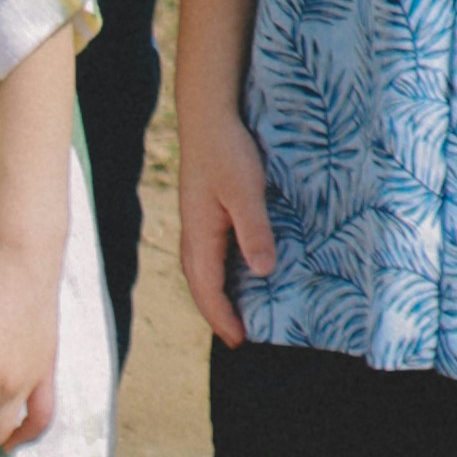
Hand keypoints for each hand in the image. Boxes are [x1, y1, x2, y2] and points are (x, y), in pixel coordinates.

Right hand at [172, 84, 276, 350]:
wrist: (208, 114)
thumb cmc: (227, 151)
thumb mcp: (245, 191)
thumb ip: (253, 230)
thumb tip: (263, 272)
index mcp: (199, 236)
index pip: (206, 290)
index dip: (222, 318)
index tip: (240, 341)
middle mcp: (193, 234)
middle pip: (200, 285)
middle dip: (217, 313)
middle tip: (239, 337)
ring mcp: (196, 222)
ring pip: (202, 269)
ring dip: (217, 294)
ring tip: (238, 312)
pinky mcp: (204, 210)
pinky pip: (209, 254)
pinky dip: (220, 273)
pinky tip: (238, 270)